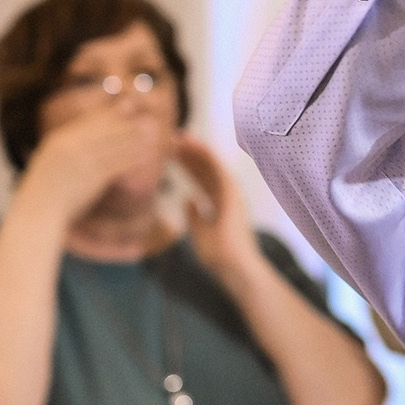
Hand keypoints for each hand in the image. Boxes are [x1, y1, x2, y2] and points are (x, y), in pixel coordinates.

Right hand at [13, 98, 167, 227]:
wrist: (37, 213)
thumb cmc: (42, 193)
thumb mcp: (48, 164)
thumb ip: (61, 151)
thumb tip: (73, 142)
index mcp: (57, 140)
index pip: (86, 122)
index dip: (107, 113)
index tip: (123, 105)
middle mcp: (70, 146)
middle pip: (102, 129)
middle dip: (123, 119)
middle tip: (140, 110)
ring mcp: (81, 160)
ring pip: (113, 144)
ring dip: (133, 136)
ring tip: (150, 130)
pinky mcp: (92, 177)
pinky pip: (117, 164)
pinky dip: (132, 159)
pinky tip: (146, 156)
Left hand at [172, 132, 263, 283]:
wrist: (233, 267)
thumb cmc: (218, 254)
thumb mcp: (199, 232)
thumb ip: (194, 215)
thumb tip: (188, 199)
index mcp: (219, 203)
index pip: (201, 178)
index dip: (187, 164)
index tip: (171, 152)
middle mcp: (226, 195)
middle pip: (205, 169)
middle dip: (189, 153)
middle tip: (171, 138)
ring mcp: (231, 193)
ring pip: (212, 165)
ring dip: (197, 150)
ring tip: (180, 137)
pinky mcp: (233, 195)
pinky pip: (219, 169)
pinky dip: (208, 157)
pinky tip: (195, 146)